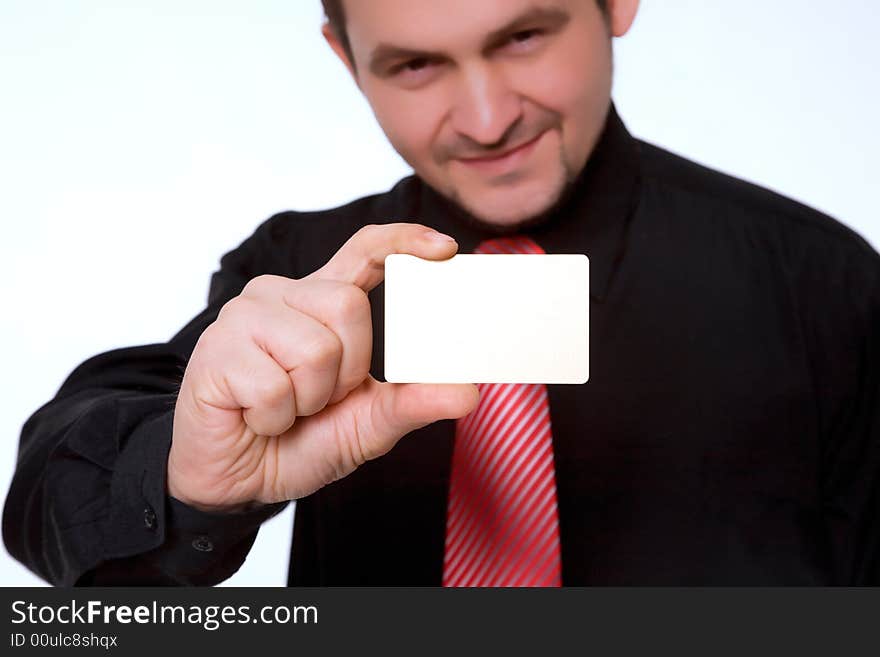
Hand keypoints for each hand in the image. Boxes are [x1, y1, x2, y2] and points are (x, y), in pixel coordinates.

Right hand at [167, 223, 478, 510]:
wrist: (237, 481)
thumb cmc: (298, 441)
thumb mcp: (367, 425)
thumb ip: (412, 403)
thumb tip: (467, 392)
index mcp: (321, 303)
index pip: (364, 250)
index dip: (403, 241)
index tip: (443, 249)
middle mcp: (283, 296)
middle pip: (348, 305)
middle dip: (347, 370)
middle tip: (318, 399)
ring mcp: (244, 317)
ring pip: (315, 347)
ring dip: (309, 399)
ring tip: (285, 408)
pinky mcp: (216, 350)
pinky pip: (273, 385)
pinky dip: (275, 418)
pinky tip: (256, 418)